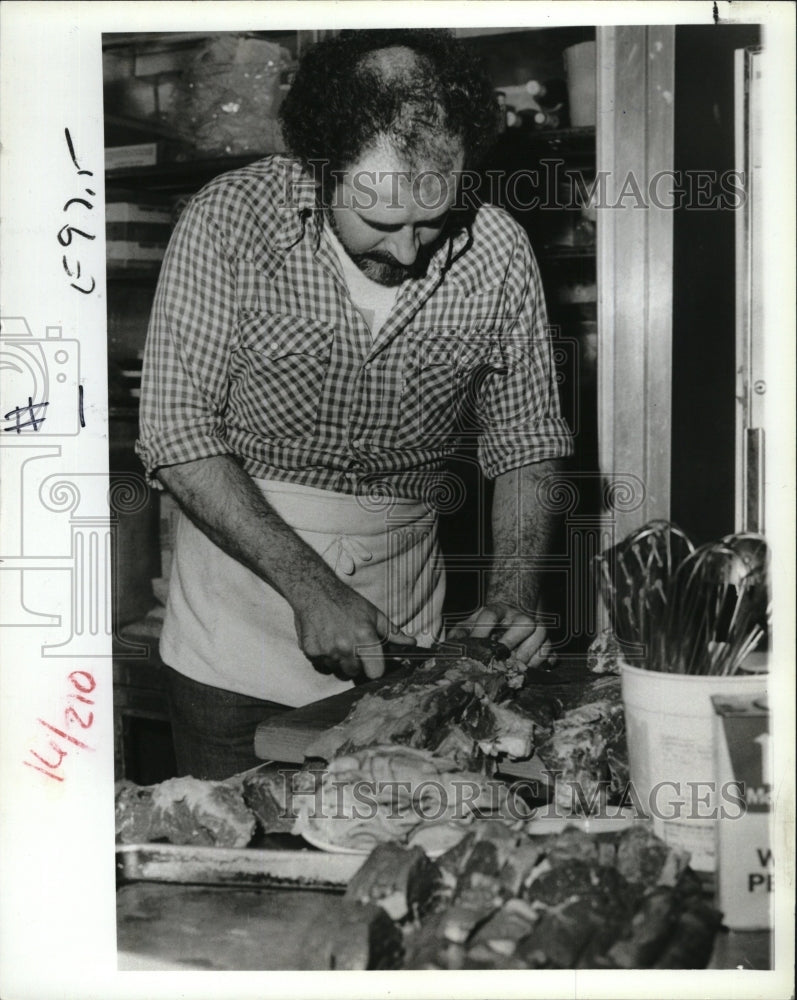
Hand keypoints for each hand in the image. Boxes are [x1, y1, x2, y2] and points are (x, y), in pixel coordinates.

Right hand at [292, 576, 414, 679]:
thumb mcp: (374, 614)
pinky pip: (322, 665)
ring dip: (339, 661)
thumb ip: (393, 633)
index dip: (376, 669)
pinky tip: (326, 640)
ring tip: (338, 640)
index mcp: (364, 637)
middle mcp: (345, 646)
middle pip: (355, 672)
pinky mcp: (311, 652)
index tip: (373, 663)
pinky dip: (324, 657)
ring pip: (337, 669)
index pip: (376, 672)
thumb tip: (411, 644)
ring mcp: (327, 651)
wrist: (315, 591)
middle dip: (356, 663)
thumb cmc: (347, 602)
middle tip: (353, 646)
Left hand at [448, 601, 552, 666]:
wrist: (508, 616)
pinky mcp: (547, 640)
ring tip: (516, 667)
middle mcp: (518, 615)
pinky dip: (542, 662)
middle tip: (501, 658)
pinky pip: (551, 649)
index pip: (490, 615)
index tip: (475, 646)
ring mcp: (536, 626)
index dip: (482, 630)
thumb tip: (451, 648)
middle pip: (525, 622)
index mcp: (497, 609)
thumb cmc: (485, 626)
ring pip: (542, 635)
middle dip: (513, 642)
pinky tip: (530, 670)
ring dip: (529, 654)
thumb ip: (459, 635)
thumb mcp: (469, 625)